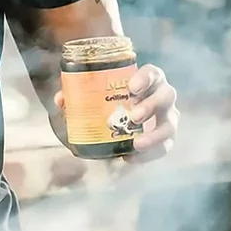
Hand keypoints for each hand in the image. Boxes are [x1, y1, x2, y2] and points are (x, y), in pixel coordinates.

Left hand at [51, 63, 178, 161]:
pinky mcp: (165, 138)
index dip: (146, 78)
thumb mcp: (91, 95)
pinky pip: (164, 147)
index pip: (153, 73)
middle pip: (167, 95)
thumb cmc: (106, 100)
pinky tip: (130, 157)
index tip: (131, 87)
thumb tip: (60, 100)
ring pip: (170, 124)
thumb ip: (76, 95)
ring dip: (155, 134)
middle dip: (151, 105)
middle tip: (133, 116)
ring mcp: (166, 117)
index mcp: (147, 80)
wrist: (115, 120)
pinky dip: (149, 154)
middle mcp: (162, 96)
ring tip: (136, 143)